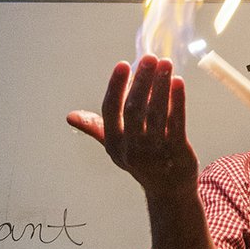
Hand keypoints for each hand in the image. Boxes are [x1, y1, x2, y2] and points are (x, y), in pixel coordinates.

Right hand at [67, 56, 198, 195]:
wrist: (168, 190)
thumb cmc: (141, 161)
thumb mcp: (116, 147)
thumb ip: (96, 128)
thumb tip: (70, 117)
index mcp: (114, 143)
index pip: (111, 110)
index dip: (116, 86)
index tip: (124, 64)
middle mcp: (132, 149)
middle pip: (134, 109)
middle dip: (142, 81)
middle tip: (150, 58)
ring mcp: (155, 152)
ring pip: (156, 113)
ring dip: (161, 85)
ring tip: (166, 64)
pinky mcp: (177, 152)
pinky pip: (176, 122)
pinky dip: (177, 101)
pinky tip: (178, 82)